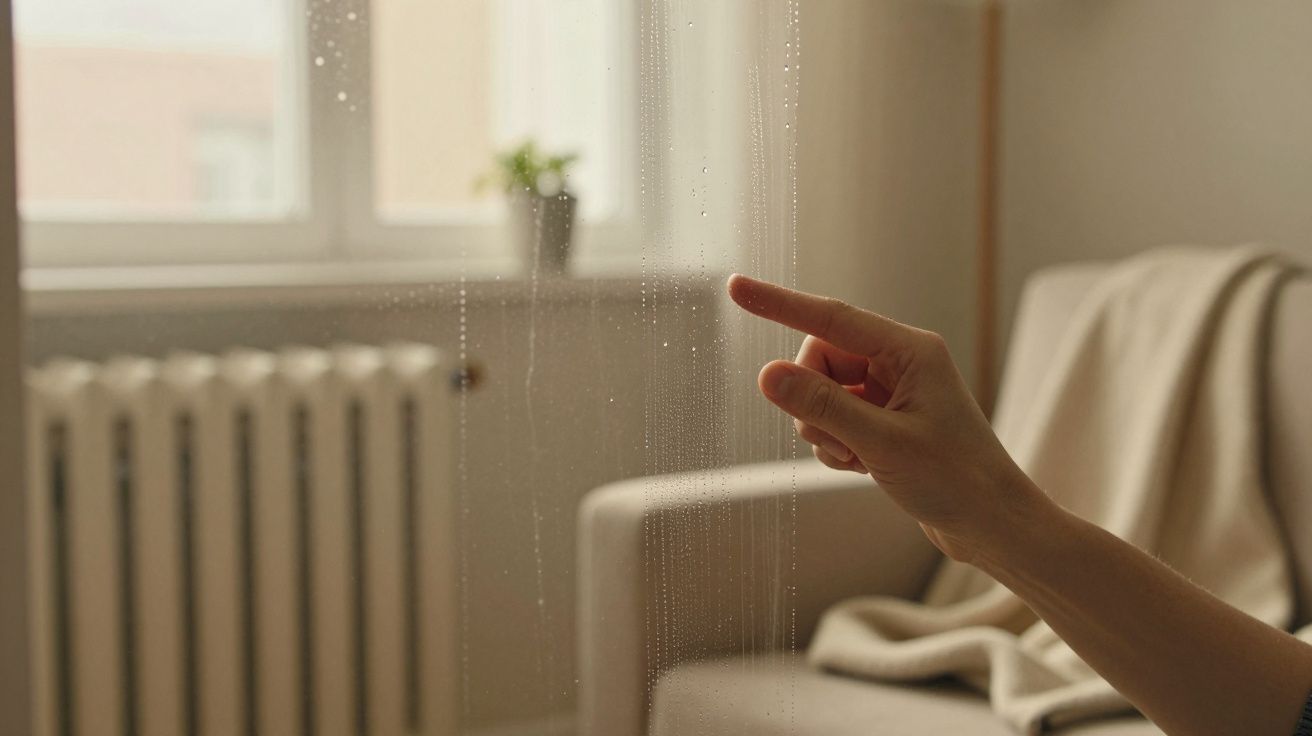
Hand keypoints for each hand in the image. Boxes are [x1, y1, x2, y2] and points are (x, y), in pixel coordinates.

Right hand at [727, 274, 1048, 563]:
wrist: (992, 527)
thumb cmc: (955, 482)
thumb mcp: (881, 443)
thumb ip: (822, 406)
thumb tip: (767, 374)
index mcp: (910, 350)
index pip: (829, 318)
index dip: (778, 304)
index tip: (735, 288)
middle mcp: (900, 362)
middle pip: (819, 360)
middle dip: (813, 401)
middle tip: (836, 440)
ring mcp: (891, 391)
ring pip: (821, 392)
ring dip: (824, 430)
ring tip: (856, 459)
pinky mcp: (885, 419)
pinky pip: (833, 418)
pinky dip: (835, 444)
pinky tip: (860, 468)